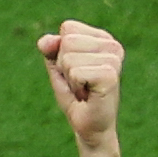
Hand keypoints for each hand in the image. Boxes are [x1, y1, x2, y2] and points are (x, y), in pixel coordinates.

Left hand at [39, 20, 124, 147]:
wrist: (90, 128)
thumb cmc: (76, 98)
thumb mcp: (59, 69)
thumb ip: (51, 51)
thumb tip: (44, 41)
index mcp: (103, 38)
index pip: (68, 29)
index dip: (62, 52)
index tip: (75, 70)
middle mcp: (112, 45)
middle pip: (68, 42)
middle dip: (64, 67)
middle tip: (79, 83)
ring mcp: (114, 59)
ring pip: (69, 58)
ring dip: (70, 79)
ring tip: (84, 89)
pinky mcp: (110, 74)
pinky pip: (75, 73)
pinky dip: (75, 87)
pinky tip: (88, 95)